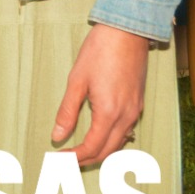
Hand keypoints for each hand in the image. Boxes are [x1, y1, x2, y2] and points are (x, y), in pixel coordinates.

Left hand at [52, 23, 148, 166]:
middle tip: (67, 161)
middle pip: (107, 151)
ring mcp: (135, 111)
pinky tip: (100, 135)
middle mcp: (126, 117)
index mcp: (109, 113)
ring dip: (100, 152)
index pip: (92, 147)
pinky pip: (126, 131)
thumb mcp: (77, 80)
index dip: (75, 157)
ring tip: (80, 151)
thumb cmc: (98, 52)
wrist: (126, 32)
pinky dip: (112, 140)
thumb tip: (57, 135)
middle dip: (87, 159)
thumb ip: (67, 110)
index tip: (60, 159)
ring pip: (119, 143)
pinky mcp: (138, 103)